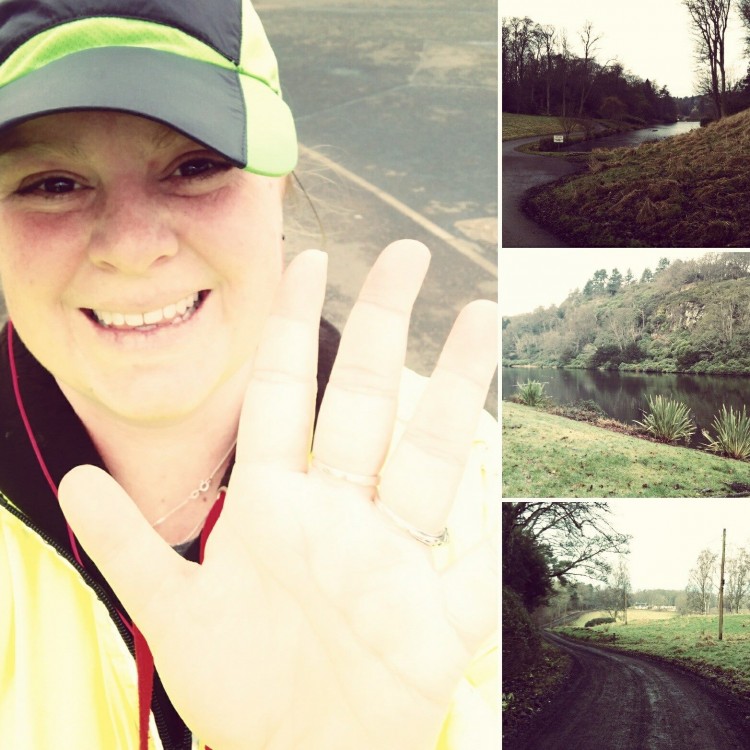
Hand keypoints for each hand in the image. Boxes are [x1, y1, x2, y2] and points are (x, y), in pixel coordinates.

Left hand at [59, 240, 497, 749]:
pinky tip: (507, 449)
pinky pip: (467, 556)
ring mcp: (390, 553)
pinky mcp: (435, 608)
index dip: (295, 326)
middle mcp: (337, 512)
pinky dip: (485, 514)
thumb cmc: (239, 684)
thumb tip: (75, 480)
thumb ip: (128, 545)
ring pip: (426, 453)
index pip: (287, 392)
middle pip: (364, 400)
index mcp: (276, 503)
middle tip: (407, 257)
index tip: (310, 262)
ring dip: (453, 388)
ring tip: (479, 319)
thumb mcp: (173, 613)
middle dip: (383, 325)